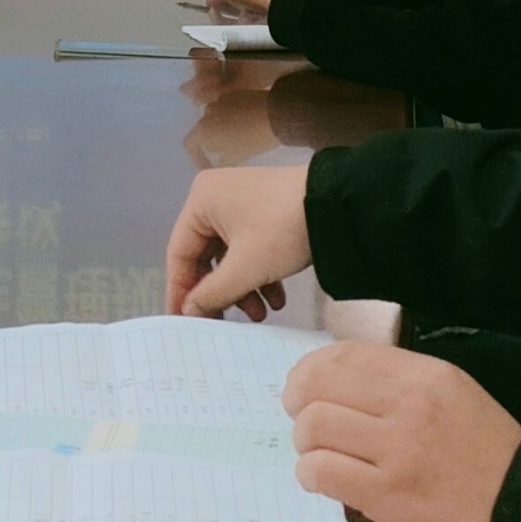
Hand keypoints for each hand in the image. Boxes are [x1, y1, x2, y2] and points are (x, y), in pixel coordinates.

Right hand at [165, 160, 313, 317]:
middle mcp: (217, 198)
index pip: (180, 253)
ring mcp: (243, 205)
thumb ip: (212, 293)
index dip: (181, 291)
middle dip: (222, 293)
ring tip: (262, 315)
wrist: (341, 206)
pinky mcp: (266, 214)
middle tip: (227, 323)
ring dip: (243, 289)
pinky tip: (276, 299)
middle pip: (207, 257)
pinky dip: (260, 275)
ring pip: (231, 257)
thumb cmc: (282, 231)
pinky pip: (250, 249)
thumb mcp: (245, 268)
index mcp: (201, 201)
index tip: (184, 323)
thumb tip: (189, 311)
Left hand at [283, 341, 520, 521]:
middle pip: (319, 385)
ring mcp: (399, 448)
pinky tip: (324, 483)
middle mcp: (412, 403)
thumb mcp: (460, 404)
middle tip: (303, 426)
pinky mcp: (389, 494)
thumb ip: (405, 392)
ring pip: (314, 426)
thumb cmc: (494, 467)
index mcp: (430, 376)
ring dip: (305, 445)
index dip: (311, 370)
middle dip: (299, 406)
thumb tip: (341, 389)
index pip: (346, 355)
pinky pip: (322, 471)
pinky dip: (312, 476)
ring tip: (319, 459)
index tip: (304, 389)